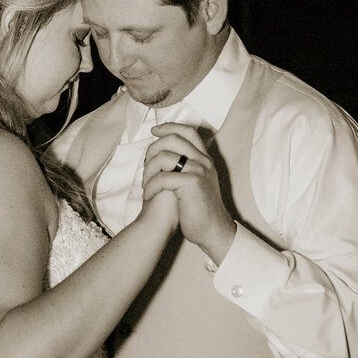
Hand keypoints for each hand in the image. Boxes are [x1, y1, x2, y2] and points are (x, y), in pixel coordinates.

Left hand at [143, 124, 235, 266]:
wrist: (213, 230)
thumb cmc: (199, 210)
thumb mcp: (198, 183)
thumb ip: (187, 167)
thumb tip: (164, 156)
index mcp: (205, 159)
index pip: (188, 132)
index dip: (169, 127)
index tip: (154, 131)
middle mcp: (204, 161)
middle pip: (173, 139)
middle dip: (153, 148)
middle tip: (144, 163)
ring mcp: (199, 171)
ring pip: (164, 157)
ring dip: (148, 171)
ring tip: (146, 186)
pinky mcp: (191, 183)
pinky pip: (162, 178)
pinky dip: (151, 187)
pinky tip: (148, 196)